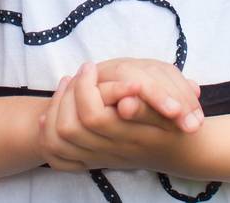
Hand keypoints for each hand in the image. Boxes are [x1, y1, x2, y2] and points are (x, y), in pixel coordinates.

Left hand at [35, 60, 195, 172]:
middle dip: (66, 96)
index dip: (85, 88)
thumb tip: (126, 104)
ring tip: (66, 85)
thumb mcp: (172, 112)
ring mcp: (98, 160)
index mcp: (128, 136)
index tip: (90, 66)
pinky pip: (59, 159)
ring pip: (58, 143)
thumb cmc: (177, 126)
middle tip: (74, 74)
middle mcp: (109, 152)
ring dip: (55, 111)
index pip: (92, 117)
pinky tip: (53, 113)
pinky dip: (49, 136)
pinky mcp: (92, 163)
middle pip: (69, 130)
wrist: (180, 152)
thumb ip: (149, 106)